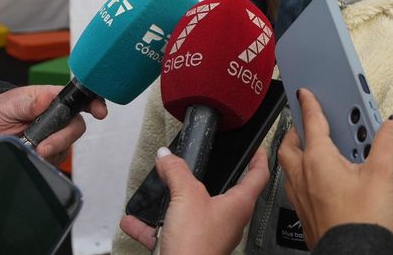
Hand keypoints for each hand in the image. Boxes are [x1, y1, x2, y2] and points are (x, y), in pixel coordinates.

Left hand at [0, 85, 107, 163]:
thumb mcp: (9, 103)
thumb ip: (28, 102)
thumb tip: (47, 98)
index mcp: (51, 99)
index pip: (79, 99)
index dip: (94, 103)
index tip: (99, 112)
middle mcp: (57, 117)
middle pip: (75, 127)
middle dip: (63, 138)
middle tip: (44, 147)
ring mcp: (53, 136)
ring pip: (67, 146)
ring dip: (52, 151)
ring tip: (32, 151)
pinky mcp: (48, 153)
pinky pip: (56, 159)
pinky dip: (46, 161)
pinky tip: (33, 156)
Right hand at [119, 147, 269, 253]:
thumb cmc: (196, 246)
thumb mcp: (186, 196)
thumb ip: (177, 172)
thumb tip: (167, 156)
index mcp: (238, 205)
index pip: (258, 175)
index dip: (259, 157)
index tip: (256, 147)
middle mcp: (227, 220)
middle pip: (225, 193)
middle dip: (211, 178)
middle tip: (205, 164)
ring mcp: (208, 235)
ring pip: (192, 212)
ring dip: (173, 203)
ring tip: (160, 190)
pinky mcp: (188, 247)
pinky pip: (169, 232)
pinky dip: (151, 226)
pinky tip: (134, 221)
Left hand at [278, 89, 392, 249]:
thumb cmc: (361, 223)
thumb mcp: (384, 175)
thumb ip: (389, 143)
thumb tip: (392, 124)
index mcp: (318, 161)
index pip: (311, 123)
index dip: (309, 104)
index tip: (305, 93)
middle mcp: (304, 178)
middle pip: (291, 145)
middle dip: (298, 130)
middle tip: (309, 122)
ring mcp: (302, 199)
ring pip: (291, 168)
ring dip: (299, 154)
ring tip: (318, 150)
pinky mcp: (307, 216)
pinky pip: (298, 188)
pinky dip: (305, 177)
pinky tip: (322, 183)